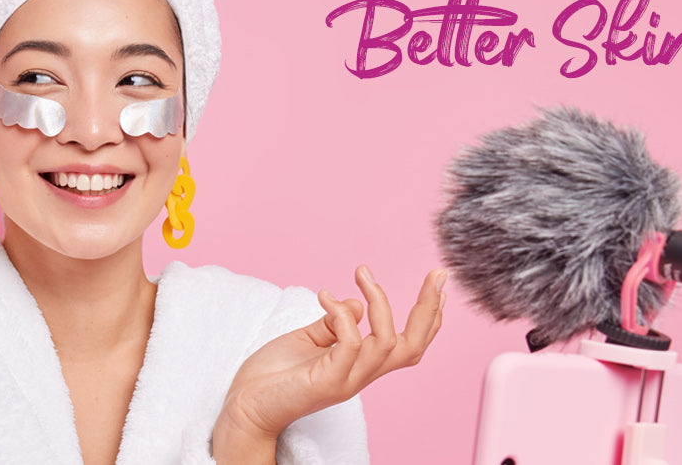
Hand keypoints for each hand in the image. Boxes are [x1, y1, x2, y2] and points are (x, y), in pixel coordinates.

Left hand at [211, 266, 445, 462]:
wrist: (244, 408)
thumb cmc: (271, 377)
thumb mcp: (306, 341)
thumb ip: (332, 325)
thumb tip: (355, 304)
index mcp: (360, 365)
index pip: (409, 344)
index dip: (429, 317)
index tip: (437, 283)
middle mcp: (361, 374)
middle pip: (413, 347)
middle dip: (429, 309)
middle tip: (436, 274)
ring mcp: (347, 379)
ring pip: (388, 342)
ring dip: (378, 301)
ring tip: (361, 274)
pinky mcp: (327, 381)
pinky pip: (350, 344)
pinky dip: (342, 315)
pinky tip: (325, 298)